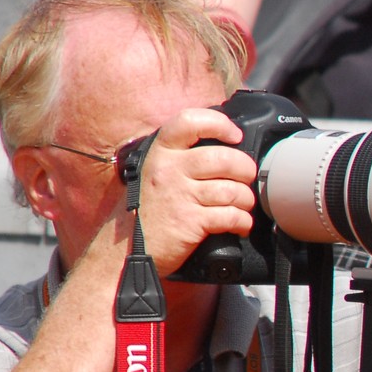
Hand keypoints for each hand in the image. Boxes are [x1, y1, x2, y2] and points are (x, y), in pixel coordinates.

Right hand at [131, 106, 256, 274]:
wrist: (125, 249)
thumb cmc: (148, 209)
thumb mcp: (156, 172)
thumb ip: (182, 157)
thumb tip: (226, 147)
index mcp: (161, 152)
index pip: (190, 122)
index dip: (220, 124)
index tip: (235, 136)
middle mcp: (169, 169)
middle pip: (225, 159)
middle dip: (245, 170)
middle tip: (246, 179)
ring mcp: (179, 195)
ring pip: (233, 190)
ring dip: (246, 200)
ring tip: (243, 205)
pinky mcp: (190, 221)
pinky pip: (231, 216)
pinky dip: (243, 221)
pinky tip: (240, 224)